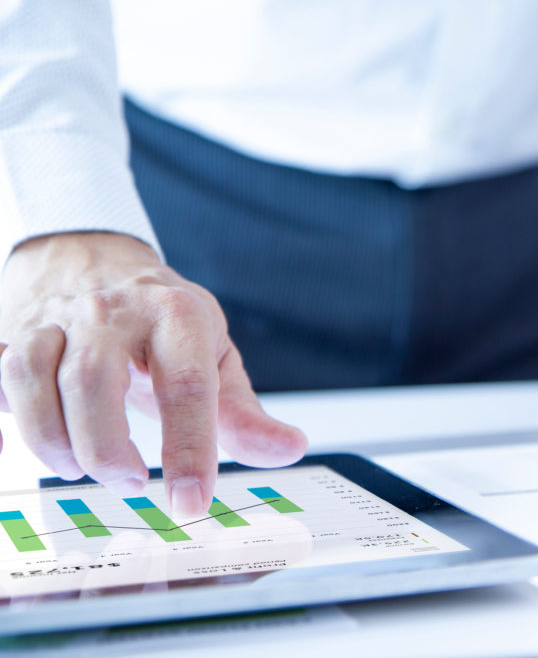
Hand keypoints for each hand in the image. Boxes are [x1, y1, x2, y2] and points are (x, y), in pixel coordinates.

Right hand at [0, 233, 306, 515]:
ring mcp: (56, 317)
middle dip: (108, 450)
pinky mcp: (11, 331)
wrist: (94, 256)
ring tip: (81, 469)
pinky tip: (31, 448)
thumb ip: (243, 411)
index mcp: (176, 314)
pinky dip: (9, 421)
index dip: (190, 449)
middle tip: (131, 482)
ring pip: (33, 377)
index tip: (192, 503)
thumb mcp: (213, 354)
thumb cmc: (162, 319)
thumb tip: (288, 449)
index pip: (186, 385)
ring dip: (53, 441)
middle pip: (94, 383)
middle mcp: (113, 310)